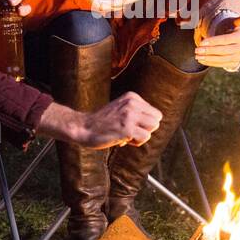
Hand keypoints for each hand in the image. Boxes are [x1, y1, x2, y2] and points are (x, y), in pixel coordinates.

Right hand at [36, 93, 161, 147]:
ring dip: (141, 136)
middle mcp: (132, 103)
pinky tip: (122, 140)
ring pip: (152, 128)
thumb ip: (137, 111)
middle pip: (157, 120)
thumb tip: (156, 121)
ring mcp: (129, 116)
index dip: (144, 122)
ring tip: (125, 135)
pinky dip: (135, 143)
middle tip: (129, 131)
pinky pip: (145, 138)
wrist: (83, 128)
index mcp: (132, 97)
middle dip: (146, 129)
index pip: (154, 112)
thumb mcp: (122, 108)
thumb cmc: (103, 122)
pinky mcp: (127, 129)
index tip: (129, 124)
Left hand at [194, 14, 239, 70]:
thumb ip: (237, 20)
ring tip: (197, 56)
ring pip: (222, 59)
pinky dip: (210, 62)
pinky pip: (221, 64)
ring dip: (208, 58)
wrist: (233, 40)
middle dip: (209, 51)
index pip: (226, 39)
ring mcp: (239, 57)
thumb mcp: (232, 23)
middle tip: (197, 50)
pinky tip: (201, 60)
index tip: (201, 42)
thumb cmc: (229, 29)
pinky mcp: (234, 63)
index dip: (213, 41)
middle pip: (224, 50)